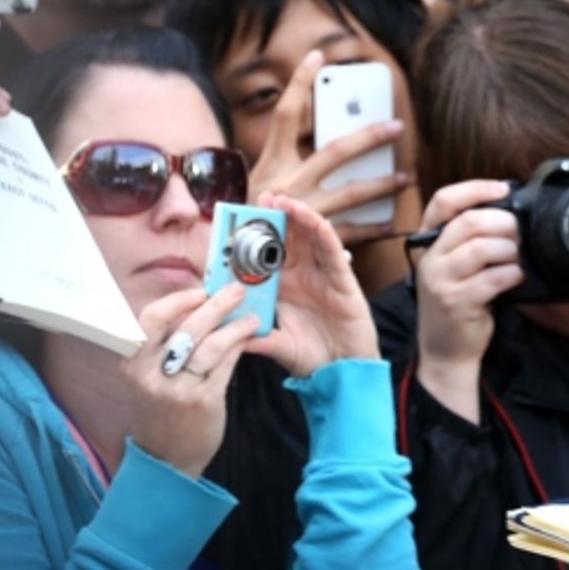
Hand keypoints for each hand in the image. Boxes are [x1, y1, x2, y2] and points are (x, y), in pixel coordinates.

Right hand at [124, 284, 259, 478]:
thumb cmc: (159, 411)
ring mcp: (178, 390)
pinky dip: (239, 346)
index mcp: (133, 363)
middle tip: (236, 290)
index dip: (177, 301)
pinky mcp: (204, 401)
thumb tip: (195, 307)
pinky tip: (248, 338)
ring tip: (251, 316)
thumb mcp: (147, 378)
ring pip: (212, 345)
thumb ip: (163, 347)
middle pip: (187, 327)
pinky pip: (226, 365)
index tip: (199, 291)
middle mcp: (152, 375)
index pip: (150, 320)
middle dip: (216, 304)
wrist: (165, 459)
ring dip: (235, 325)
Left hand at [244, 192, 378, 376]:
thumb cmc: (313, 358)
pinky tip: (314, 221)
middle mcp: (304, 276)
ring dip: (299, 217)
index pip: (269, 254)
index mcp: (285, 287)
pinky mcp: (344, 280)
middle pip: (290, 239)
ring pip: (311, 238)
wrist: (344, 372)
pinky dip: (325, 235)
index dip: (258, 235)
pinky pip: (333, 253)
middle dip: (278, 217)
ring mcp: (324, 276)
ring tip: (284, 201)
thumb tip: (224, 333)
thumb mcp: (277, 345)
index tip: (242, 218)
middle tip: (264, 197)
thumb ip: (254, 338)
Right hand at [245, 48, 409, 245]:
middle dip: (369, 137)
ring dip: (383, 184)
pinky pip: (353, 233)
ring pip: (352, 194)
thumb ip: (289, 158)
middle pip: (335, 151)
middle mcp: (287, 185)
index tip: (318, 55)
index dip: (299, 82)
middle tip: (397, 127)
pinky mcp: (313, 239)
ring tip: (407, 177)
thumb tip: (318, 124)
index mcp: (271, 163)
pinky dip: (375, 228)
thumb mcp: (264, 180)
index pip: (286, 114)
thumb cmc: (252, 215)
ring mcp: (302, 213)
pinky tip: (393, 222)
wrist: (235, 262)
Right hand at [411, 178, 521, 421]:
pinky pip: (493, 278)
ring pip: (483, 248)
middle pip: (469, 221)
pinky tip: (516, 278)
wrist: (446, 350)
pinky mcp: (458, 302)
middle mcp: (429, 258)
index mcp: (428, 242)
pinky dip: (512, 274)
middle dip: (503, 222)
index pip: (443, 201)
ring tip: (516, 259)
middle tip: (519, 232)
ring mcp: (440, 281)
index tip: (503, 188)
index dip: (474, 189)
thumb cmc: (458, 302)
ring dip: (509, 250)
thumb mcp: (454, 266)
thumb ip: (469, 239)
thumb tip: (509, 210)